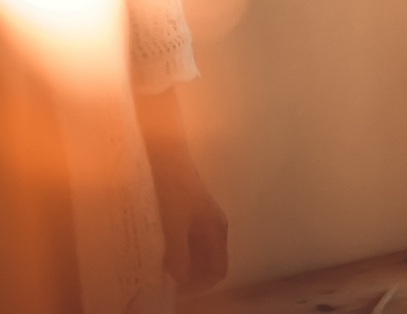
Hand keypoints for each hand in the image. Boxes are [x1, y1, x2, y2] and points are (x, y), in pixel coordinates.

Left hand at [158, 161, 228, 292]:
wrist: (162, 152)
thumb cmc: (171, 184)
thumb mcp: (173, 224)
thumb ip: (178, 254)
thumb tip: (177, 280)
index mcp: (216, 229)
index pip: (218, 271)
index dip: (198, 286)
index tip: (173, 290)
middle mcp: (212, 225)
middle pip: (205, 263)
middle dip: (186, 276)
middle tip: (160, 280)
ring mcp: (198, 218)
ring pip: (193, 253)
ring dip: (177, 263)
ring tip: (154, 264)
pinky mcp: (185, 211)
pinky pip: (183, 241)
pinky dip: (171, 249)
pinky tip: (152, 245)